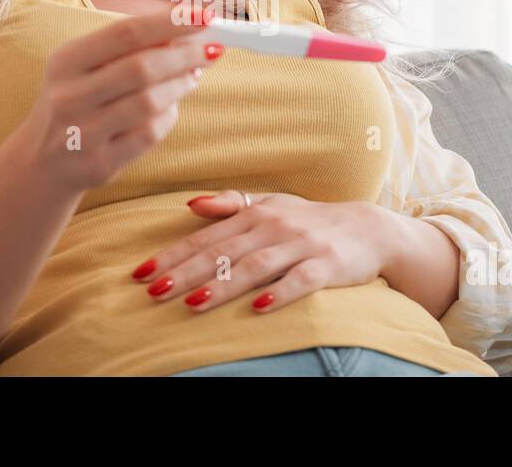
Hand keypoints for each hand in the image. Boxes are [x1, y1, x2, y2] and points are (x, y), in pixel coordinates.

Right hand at [4, 4, 223, 195]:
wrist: (42, 163)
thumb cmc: (75, 102)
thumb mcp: (85, 69)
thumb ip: (127, 49)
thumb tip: (185, 34)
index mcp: (65, 61)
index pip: (125, 33)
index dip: (169, 23)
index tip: (204, 16)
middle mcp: (69, 96)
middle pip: (141, 68)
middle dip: (185, 56)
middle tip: (212, 49)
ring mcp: (82, 133)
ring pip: (149, 103)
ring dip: (181, 86)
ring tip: (194, 75)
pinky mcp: (99, 163)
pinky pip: (149, 135)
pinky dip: (169, 118)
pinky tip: (172, 107)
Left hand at [130, 191, 400, 312]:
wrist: (371, 228)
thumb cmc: (311, 220)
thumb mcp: (271, 205)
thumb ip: (230, 204)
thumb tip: (189, 204)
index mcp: (256, 214)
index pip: (206, 237)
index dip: (172, 254)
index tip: (140, 272)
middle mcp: (275, 226)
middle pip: (223, 252)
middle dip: (185, 272)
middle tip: (153, 291)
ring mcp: (302, 245)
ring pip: (256, 266)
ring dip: (223, 284)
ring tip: (193, 302)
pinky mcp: (328, 264)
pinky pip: (301, 279)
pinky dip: (280, 293)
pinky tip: (259, 308)